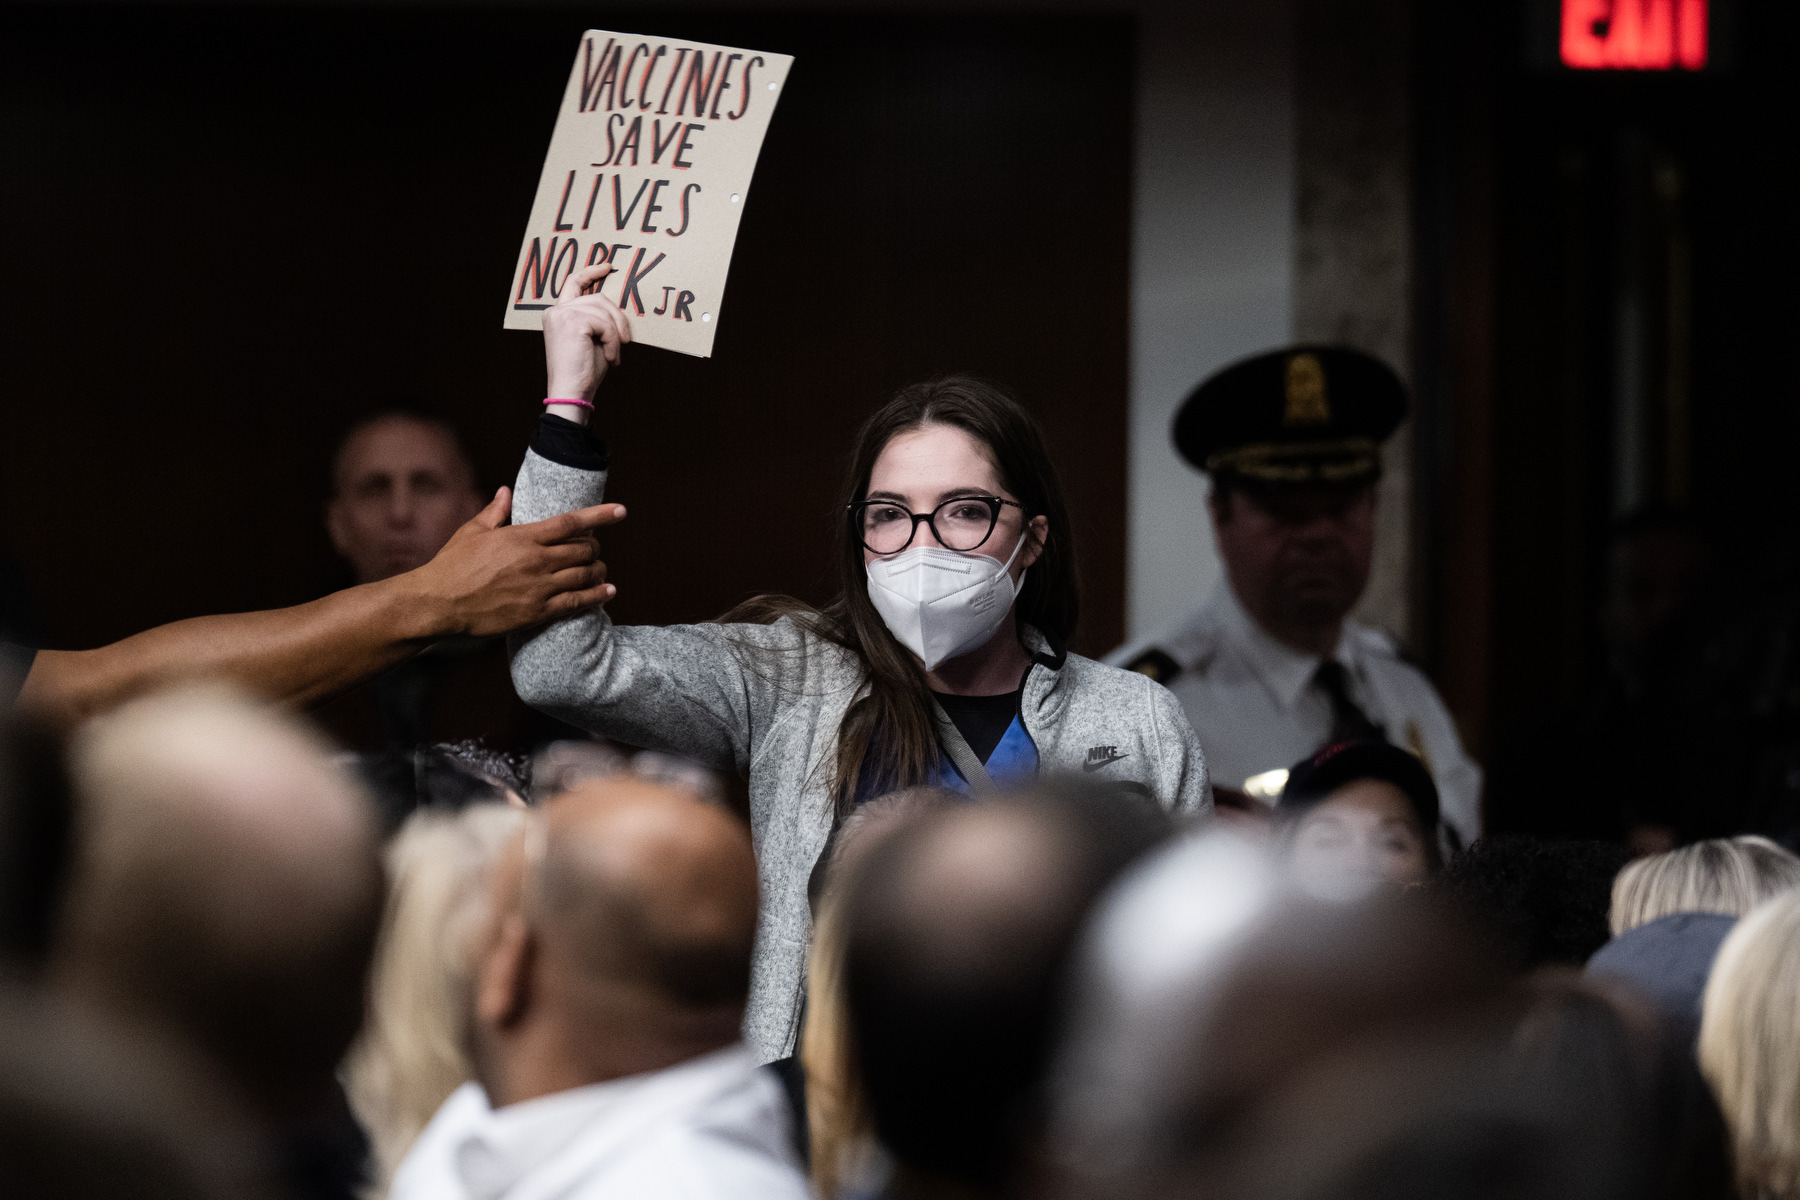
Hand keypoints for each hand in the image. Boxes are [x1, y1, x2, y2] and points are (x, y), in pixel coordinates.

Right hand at [404, 487, 626, 637]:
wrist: (439, 602)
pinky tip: (607, 593)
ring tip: (600, 570)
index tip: (621, 511)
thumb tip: (507, 492)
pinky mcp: (537, 612)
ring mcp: (539, 587)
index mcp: (523, 536)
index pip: (571, 522)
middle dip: (594, 548)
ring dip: (598, 571)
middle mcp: (536, 560)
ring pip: (585, 576)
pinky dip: (596, 597)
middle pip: (583, 550)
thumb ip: (495, 512)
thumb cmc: (452, 565)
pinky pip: (577, 603)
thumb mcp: (472, 532)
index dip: (600, 516)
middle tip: (594, 549)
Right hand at [543, 262, 634, 408]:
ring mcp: (563, 314)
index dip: (590, 272)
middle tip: (626, 340)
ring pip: (604, 310)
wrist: (571, 392)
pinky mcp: (573, 322)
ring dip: (616, 334)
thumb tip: (616, 307)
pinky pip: (605, 324)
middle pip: (598, 297)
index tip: (608, 266)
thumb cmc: (583, 372)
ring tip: (614, 355)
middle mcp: (556, 311)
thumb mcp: (592, 340)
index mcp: (558, 314)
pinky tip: (610, 359)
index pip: (573, 283)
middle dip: (617, 317)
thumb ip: (597, 320)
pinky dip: (613, 342)